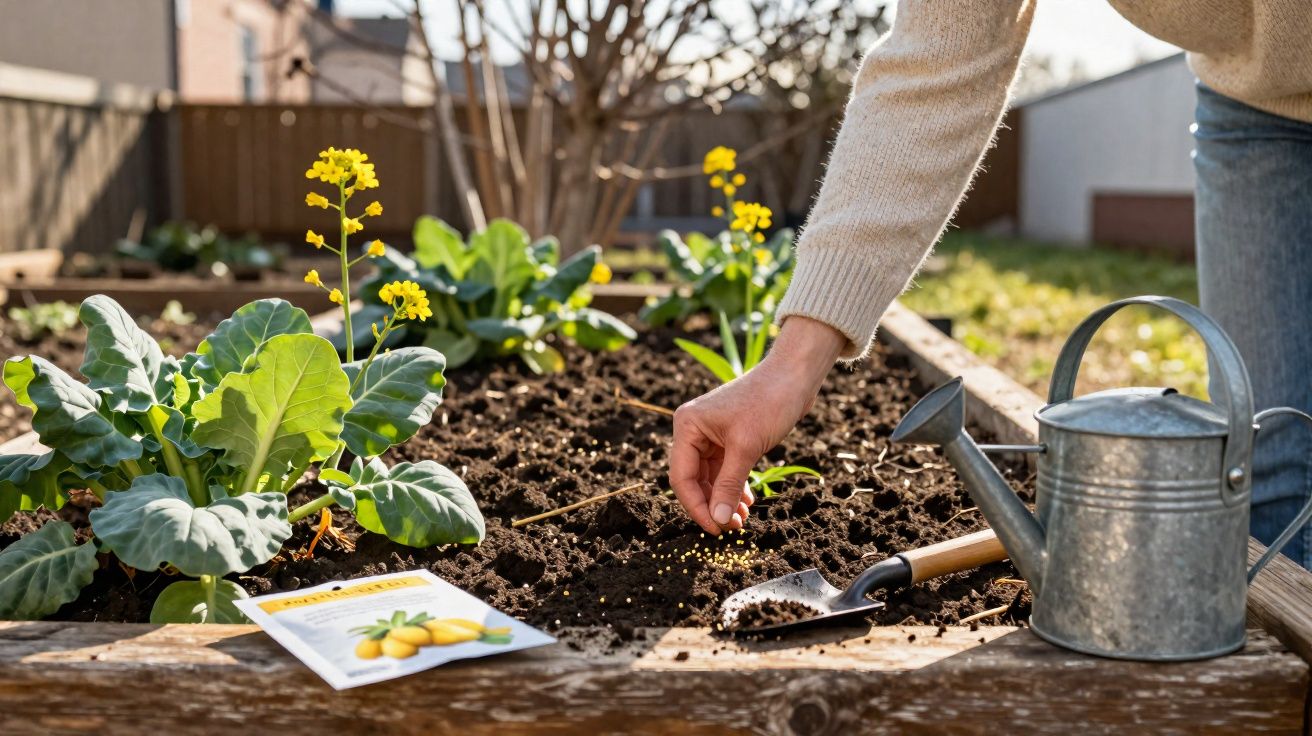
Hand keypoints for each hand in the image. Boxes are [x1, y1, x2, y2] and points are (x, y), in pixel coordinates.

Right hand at [669, 317, 846, 533]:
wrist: (796, 376)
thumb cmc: (769, 402)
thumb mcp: (746, 447)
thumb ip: (729, 485)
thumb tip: (718, 519)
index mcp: (687, 426)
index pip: (681, 477)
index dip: (697, 507)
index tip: (716, 529)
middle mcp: (693, 430)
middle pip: (693, 480)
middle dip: (712, 505)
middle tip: (732, 528)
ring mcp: (711, 434)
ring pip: (710, 478)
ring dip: (724, 499)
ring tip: (742, 519)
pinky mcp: (729, 438)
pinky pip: (724, 470)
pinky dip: (734, 487)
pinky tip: (747, 502)